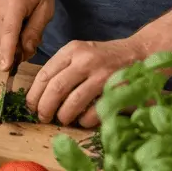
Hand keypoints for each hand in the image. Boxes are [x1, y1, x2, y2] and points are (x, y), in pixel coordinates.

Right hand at [0, 0, 54, 71]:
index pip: (9, 33)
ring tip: (26, 32)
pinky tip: (18, 27)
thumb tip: (27, 51)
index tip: (5, 68)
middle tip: (30, 46)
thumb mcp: (46, 9)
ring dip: (9, 45)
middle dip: (11, 53)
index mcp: (14, 6)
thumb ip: (36, 31)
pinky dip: (6, 38)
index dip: (7, 52)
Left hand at [27, 37, 148, 126]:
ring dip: (64, 115)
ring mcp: (102, 75)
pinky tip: (83, 120)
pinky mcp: (117, 89)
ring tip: (62, 120)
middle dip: (45, 107)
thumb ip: (62, 68)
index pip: (45, 74)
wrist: (142, 52)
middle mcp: (85, 60)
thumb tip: (40, 94)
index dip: (34, 94)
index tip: (30, 106)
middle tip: (42, 117)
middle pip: (56, 88)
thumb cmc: (105, 57)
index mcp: (72, 50)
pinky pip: (95, 111)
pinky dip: (85, 119)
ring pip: (73, 101)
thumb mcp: (80, 53)